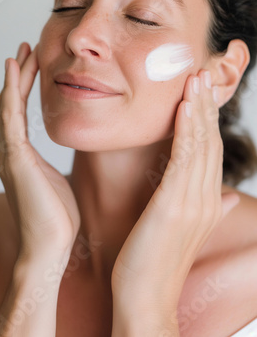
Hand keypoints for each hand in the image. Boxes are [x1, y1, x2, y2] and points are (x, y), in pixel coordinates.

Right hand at [0, 42, 80, 263]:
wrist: (50, 247)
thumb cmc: (57, 218)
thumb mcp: (58, 180)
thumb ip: (54, 164)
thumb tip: (65, 156)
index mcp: (19, 156)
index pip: (20, 113)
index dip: (25, 87)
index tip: (34, 64)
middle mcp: (9, 151)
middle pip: (11, 103)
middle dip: (20, 75)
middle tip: (27, 49)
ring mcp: (9, 153)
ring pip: (8, 104)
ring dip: (16, 76)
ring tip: (23, 51)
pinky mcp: (15, 157)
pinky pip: (11, 115)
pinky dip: (11, 90)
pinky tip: (15, 69)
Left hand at [111, 69, 239, 311]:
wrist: (145, 301)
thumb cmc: (154, 263)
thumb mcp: (184, 230)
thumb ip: (207, 207)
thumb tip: (229, 194)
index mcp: (206, 201)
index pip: (210, 150)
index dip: (207, 118)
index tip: (200, 91)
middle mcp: (205, 198)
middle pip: (210, 141)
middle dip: (206, 106)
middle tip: (202, 72)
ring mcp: (193, 202)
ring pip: (201, 144)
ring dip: (199, 109)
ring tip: (195, 78)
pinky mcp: (175, 206)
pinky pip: (184, 159)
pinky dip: (187, 130)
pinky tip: (184, 107)